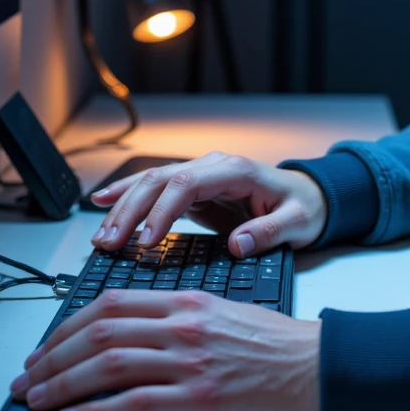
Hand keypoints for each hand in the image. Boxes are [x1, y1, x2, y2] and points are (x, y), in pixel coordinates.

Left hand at [9, 289, 321, 410]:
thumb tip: (136, 341)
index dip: (67, 327)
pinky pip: (133, 405)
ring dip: (62, 384)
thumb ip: (180, 321)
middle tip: (28, 378)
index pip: (110, 305)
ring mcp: (189, 362)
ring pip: (106, 365)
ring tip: (37, 400)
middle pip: (98, 333)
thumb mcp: (225, 313)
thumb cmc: (279, 347)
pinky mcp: (199, 399)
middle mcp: (182, 326)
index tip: (46, 348)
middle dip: (52, 357)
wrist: (319, 367)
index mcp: (187, 302)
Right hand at [87, 151, 327, 255]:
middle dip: (131, 210)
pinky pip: (155, 190)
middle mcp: (213, 166)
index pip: (187, 185)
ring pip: (152, 182)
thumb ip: (270, 232)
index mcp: (236, 171)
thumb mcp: (298, 222)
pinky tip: (102, 202)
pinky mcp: (194, 188)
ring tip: (101, 234)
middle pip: (161, 180)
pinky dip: (127, 196)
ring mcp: (201, 174)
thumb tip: (240, 243)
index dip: (161, 211)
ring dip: (123, 206)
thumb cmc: (303, 207)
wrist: (308, 196)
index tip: (145, 242)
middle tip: (110, 243)